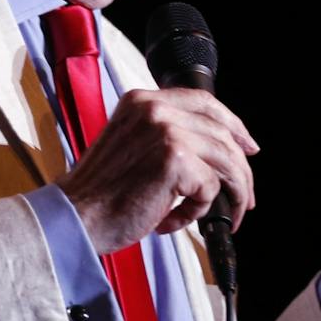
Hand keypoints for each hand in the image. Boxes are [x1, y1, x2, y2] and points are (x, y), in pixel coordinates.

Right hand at [58, 88, 258, 254]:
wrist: (73, 217)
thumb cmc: (99, 193)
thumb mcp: (129, 146)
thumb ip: (163, 136)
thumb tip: (213, 151)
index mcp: (142, 101)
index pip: (204, 102)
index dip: (233, 125)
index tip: (247, 146)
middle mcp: (154, 109)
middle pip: (222, 132)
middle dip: (240, 168)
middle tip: (244, 196)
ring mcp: (165, 131)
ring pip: (225, 160)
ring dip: (230, 194)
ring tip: (221, 217)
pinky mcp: (174, 160)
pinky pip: (210, 188)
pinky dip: (198, 211)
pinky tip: (173, 220)